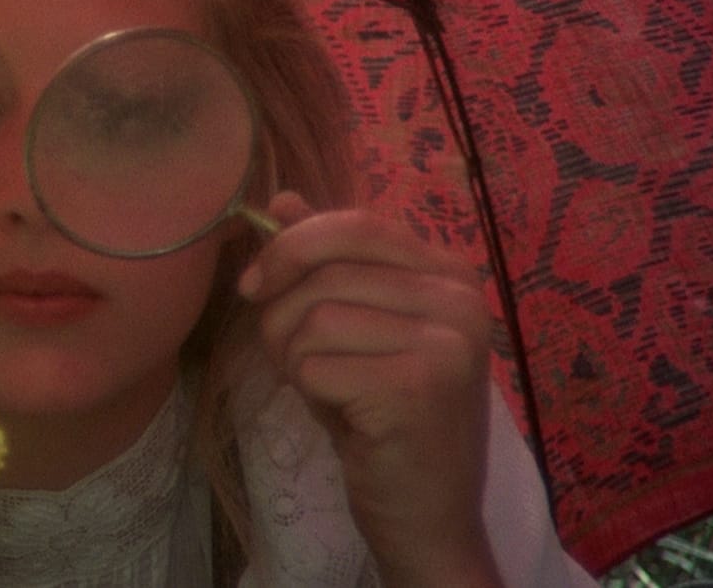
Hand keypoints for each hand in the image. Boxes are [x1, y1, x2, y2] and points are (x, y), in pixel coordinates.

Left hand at [239, 192, 501, 587]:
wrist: (425, 513)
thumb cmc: (379, 416)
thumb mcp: (351, 329)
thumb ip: (322, 263)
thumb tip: (280, 199)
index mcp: (449, 274)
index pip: (355, 224)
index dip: (290, 245)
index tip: (253, 283)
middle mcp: (460, 300)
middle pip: (325, 270)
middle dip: (281, 313)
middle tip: (289, 357)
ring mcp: (447, 344)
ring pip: (313, 317)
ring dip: (293, 358)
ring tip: (325, 390)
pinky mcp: (418, 389)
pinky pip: (315, 366)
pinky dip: (309, 393)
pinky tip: (342, 417)